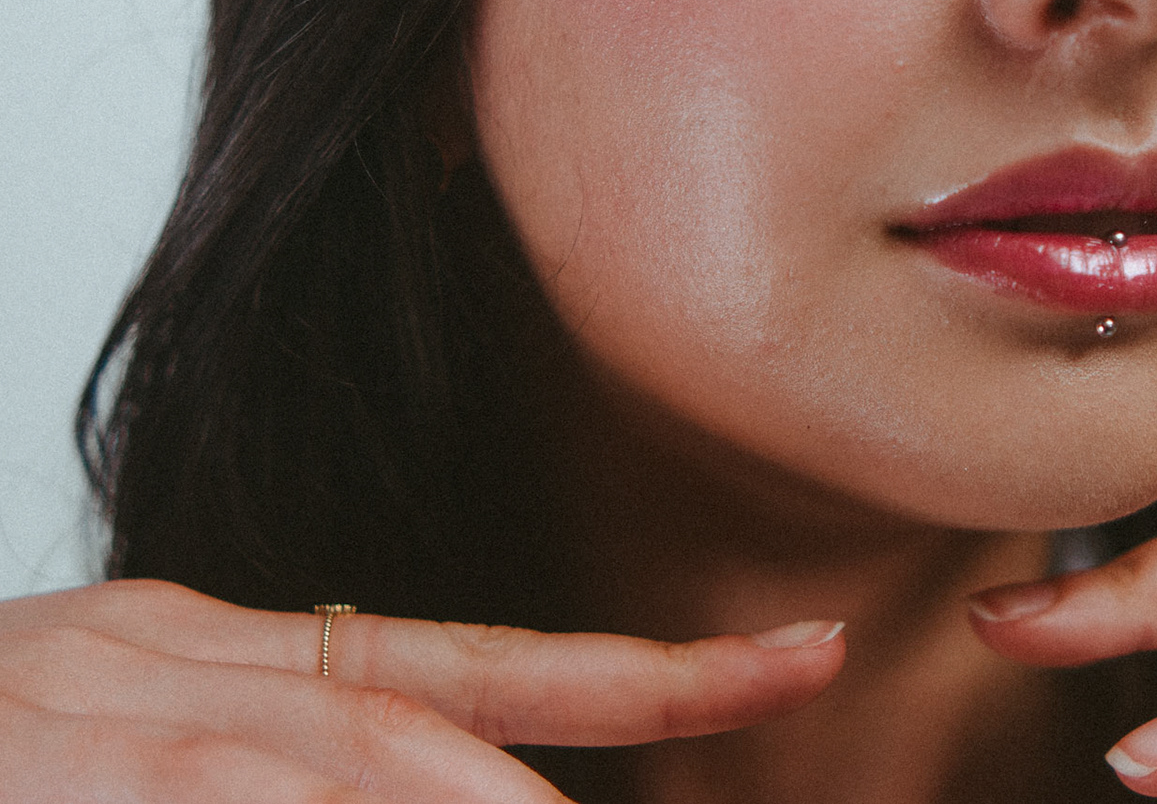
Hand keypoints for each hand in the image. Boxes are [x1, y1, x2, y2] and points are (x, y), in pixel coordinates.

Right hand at [0, 578, 843, 800]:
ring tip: (584, 789)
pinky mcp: (53, 763)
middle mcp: (163, 674)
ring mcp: (94, 725)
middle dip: (566, 781)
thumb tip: (467, 777)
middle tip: (732, 710)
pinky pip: (245, 794)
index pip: (477, 661)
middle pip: (426, 749)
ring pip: (353, 775)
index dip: (650, 675)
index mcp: (204, 657)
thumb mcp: (120, 733)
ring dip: (475, 801)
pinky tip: (398, 795)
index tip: (794, 660)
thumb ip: (282, 751)